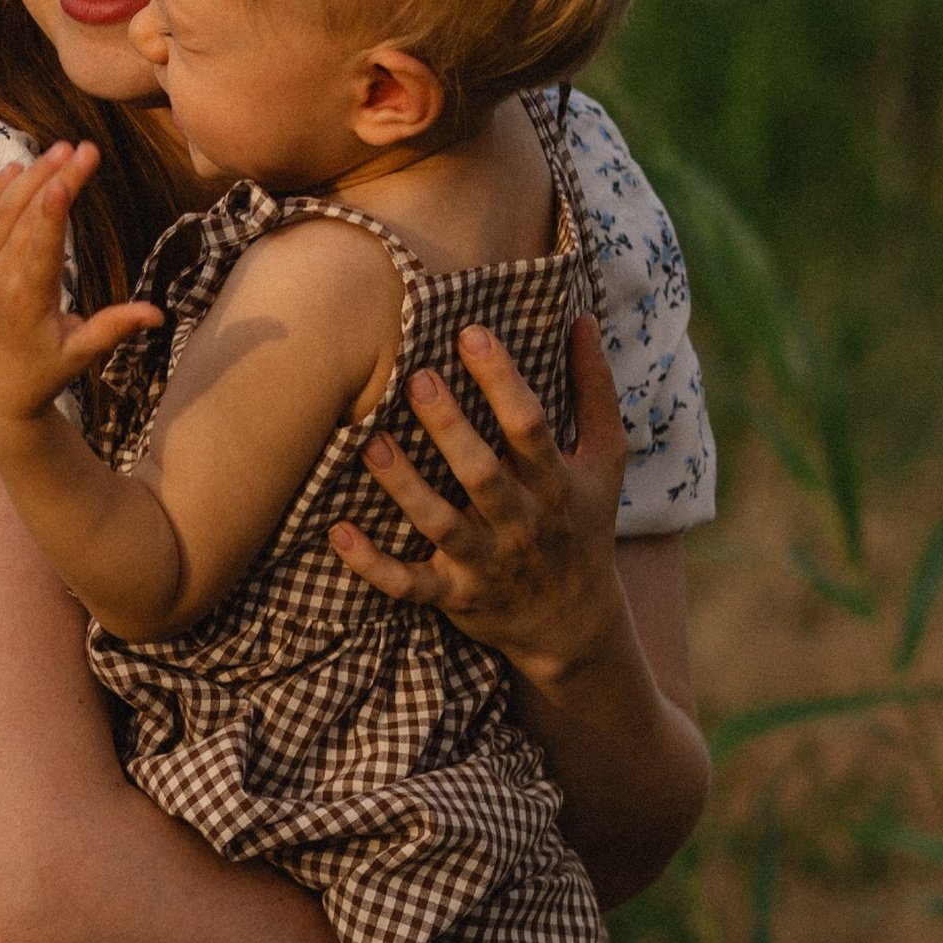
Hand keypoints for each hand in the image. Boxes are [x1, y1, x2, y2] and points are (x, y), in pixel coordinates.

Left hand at [0, 142, 160, 436]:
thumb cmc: (42, 373)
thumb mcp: (80, 355)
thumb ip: (114, 328)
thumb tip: (158, 314)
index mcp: (26, 295)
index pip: (42, 237)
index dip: (58, 199)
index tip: (75, 166)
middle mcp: (0, 276)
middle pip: (26, 213)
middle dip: (54, 176)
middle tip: (84, 147)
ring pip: (2, 211)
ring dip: (29, 177)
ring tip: (59, 148)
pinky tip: (15, 167)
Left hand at [327, 313, 627, 689]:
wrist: (575, 623)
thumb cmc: (583, 523)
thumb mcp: (605, 460)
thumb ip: (594, 391)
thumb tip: (583, 320)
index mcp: (557, 485)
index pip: (531, 427)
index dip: (503, 381)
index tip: (470, 334)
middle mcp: (521, 524)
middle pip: (484, 475)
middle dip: (451, 429)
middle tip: (417, 380)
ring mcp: (485, 563)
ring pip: (440, 525)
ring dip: (404, 487)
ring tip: (371, 444)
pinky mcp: (454, 595)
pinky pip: (408, 584)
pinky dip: (372, 564)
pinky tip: (337, 532)